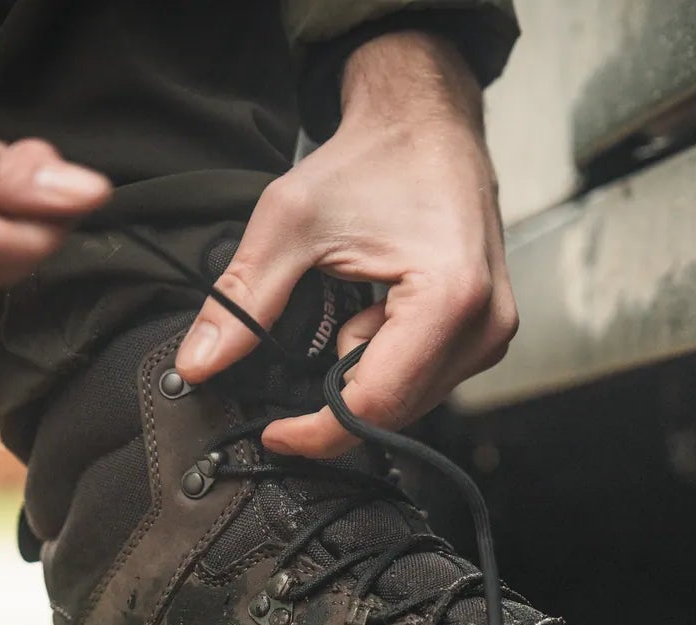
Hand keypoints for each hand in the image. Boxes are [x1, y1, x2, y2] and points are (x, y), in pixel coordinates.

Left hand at [174, 30, 517, 457]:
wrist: (426, 120)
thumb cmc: (374, 159)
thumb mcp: (291, 222)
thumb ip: (244, 301)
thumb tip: (200, 363)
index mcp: (450, 298)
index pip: (377, 403)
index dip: (318, 431)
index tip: (275, 432)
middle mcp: (486, 325)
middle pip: (397, 411)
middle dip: (339, 397)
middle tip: (305, 348)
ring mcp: (494, 332)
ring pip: (413, 400)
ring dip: (365, 373)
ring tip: (356, 304)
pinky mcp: (490, 332)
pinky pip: (429, 379)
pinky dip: (389, 360)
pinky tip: (380, 312)